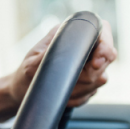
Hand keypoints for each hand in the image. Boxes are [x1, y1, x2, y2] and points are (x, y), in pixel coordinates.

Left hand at [0, 20, 117, 121]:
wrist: (23, 93)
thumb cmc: (26, 75)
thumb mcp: (34, 64)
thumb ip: (55, 54)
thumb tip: (74, 48)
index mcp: (71, 34)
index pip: (102, 31)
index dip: (105, 46)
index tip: (96, 64)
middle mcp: (83, 46)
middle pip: (106, 58)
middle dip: (89, 75)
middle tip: (70, 82)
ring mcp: (88, 64)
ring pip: (101, 78)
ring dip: (81, 89)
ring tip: (60, 88)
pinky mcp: (89, 81)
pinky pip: (93, 92)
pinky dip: (78, 97)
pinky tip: (63, 95)